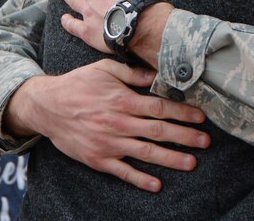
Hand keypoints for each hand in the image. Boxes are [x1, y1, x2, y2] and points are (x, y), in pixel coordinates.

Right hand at [3, 60, 209, 191]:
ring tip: (191, 163)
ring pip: (146, 152)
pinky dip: (140, 179)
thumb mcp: (104, 69)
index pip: (160, 107)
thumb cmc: (78, 84)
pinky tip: (156, 184)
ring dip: (171, 159)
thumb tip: (156, 74)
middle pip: (159, 131)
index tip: (201, 117)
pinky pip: (122, 172)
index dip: (182, 112)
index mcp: (123, 100)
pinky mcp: (98, 159)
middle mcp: (119, 123)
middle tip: (206, 142)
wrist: (47, 107)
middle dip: (185, 137)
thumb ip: (131, 73)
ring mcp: (109, 143)